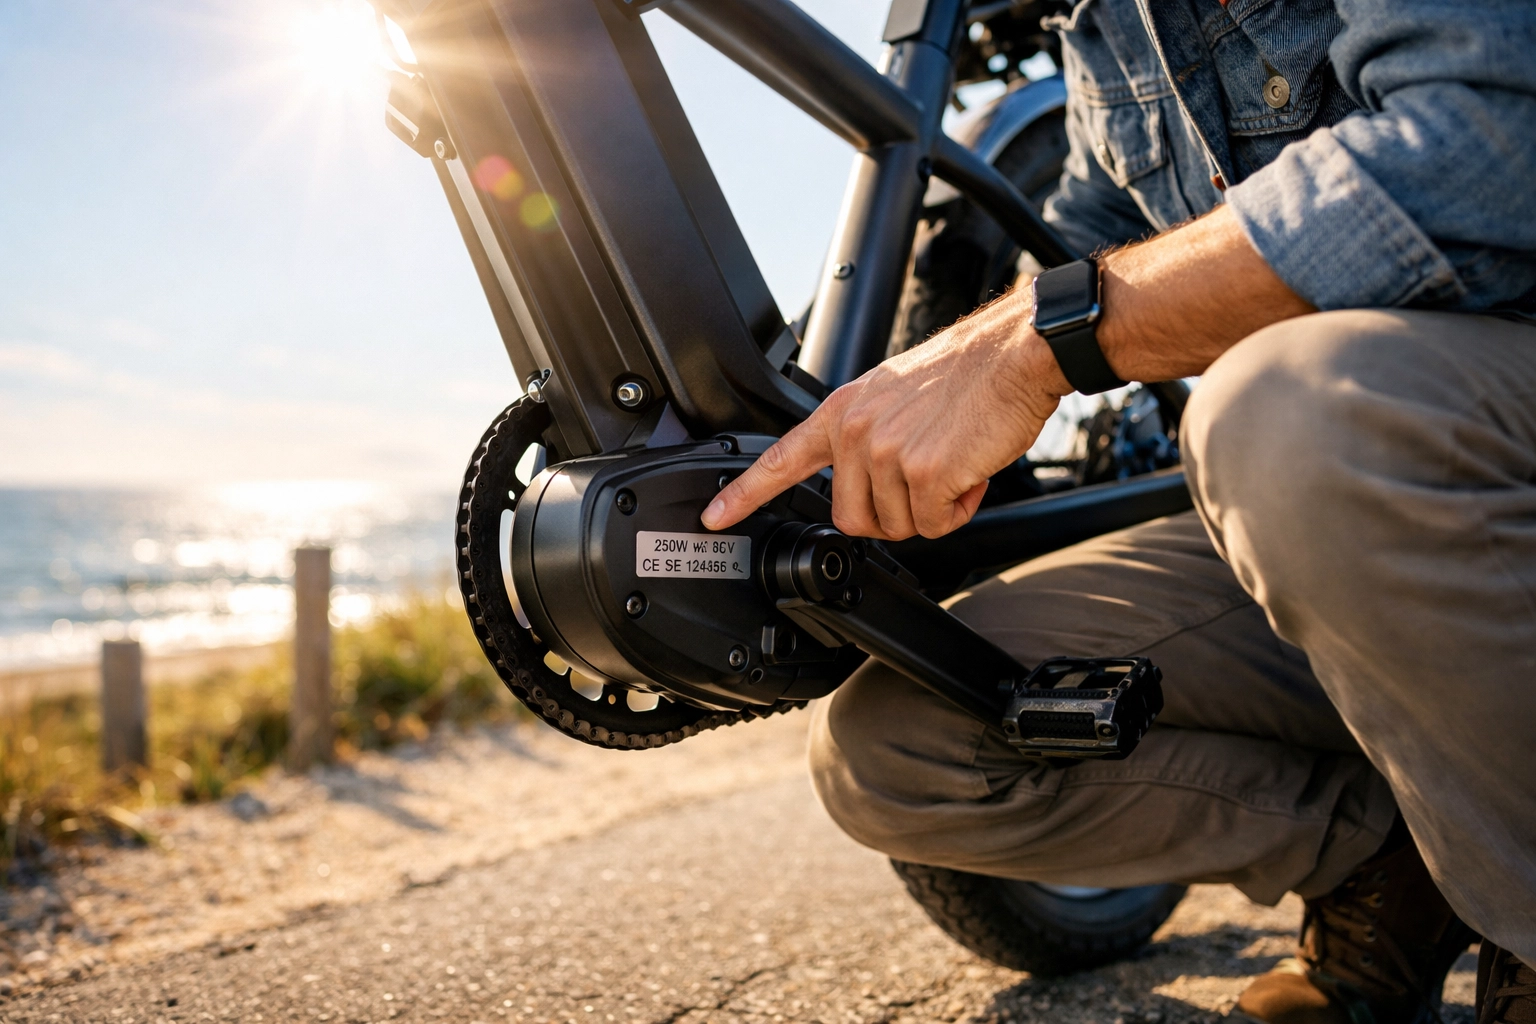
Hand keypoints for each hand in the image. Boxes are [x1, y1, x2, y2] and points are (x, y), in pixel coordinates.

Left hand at [701, 289, 1072, 539]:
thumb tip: (870, 486)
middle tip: (927, 481)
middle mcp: (856, 431)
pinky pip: (934, 525)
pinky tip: (970, 472)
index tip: (715, 517)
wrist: (1013, 354)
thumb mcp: (896, 396)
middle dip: (893, 514)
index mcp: (844, 410)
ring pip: (897, 525)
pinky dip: (958, 511)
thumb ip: (868, 438)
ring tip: (954, 464)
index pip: (782, 459)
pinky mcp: (924, 473)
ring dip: (932, 510)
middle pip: (853, 518)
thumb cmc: (967, 376)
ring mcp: (886, 453)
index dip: (745, 495)